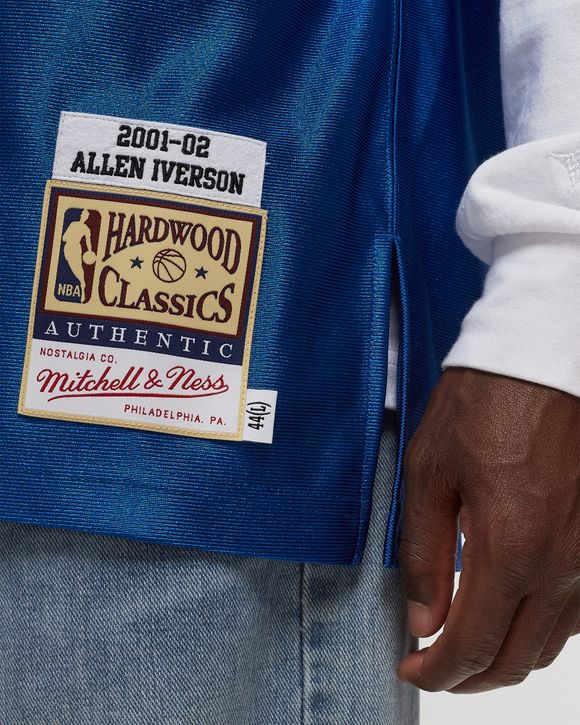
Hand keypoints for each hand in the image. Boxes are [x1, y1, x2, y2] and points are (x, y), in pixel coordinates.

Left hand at [397, 367, 578, 692]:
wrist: (539, 361)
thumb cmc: (480, 406)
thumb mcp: (429, 474)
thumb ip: (425, 556)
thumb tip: (423, 620)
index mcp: (511, 548)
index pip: (473, 646)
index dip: (436, 672)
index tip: (411, 669)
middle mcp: (562, 565)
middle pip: (515, 660)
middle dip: (467, 677)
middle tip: (433, 666)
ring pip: (550, 645)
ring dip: (505, 658)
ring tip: (465, 646)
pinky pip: (577, 615)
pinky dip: (539, 631)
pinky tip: (510, 612)